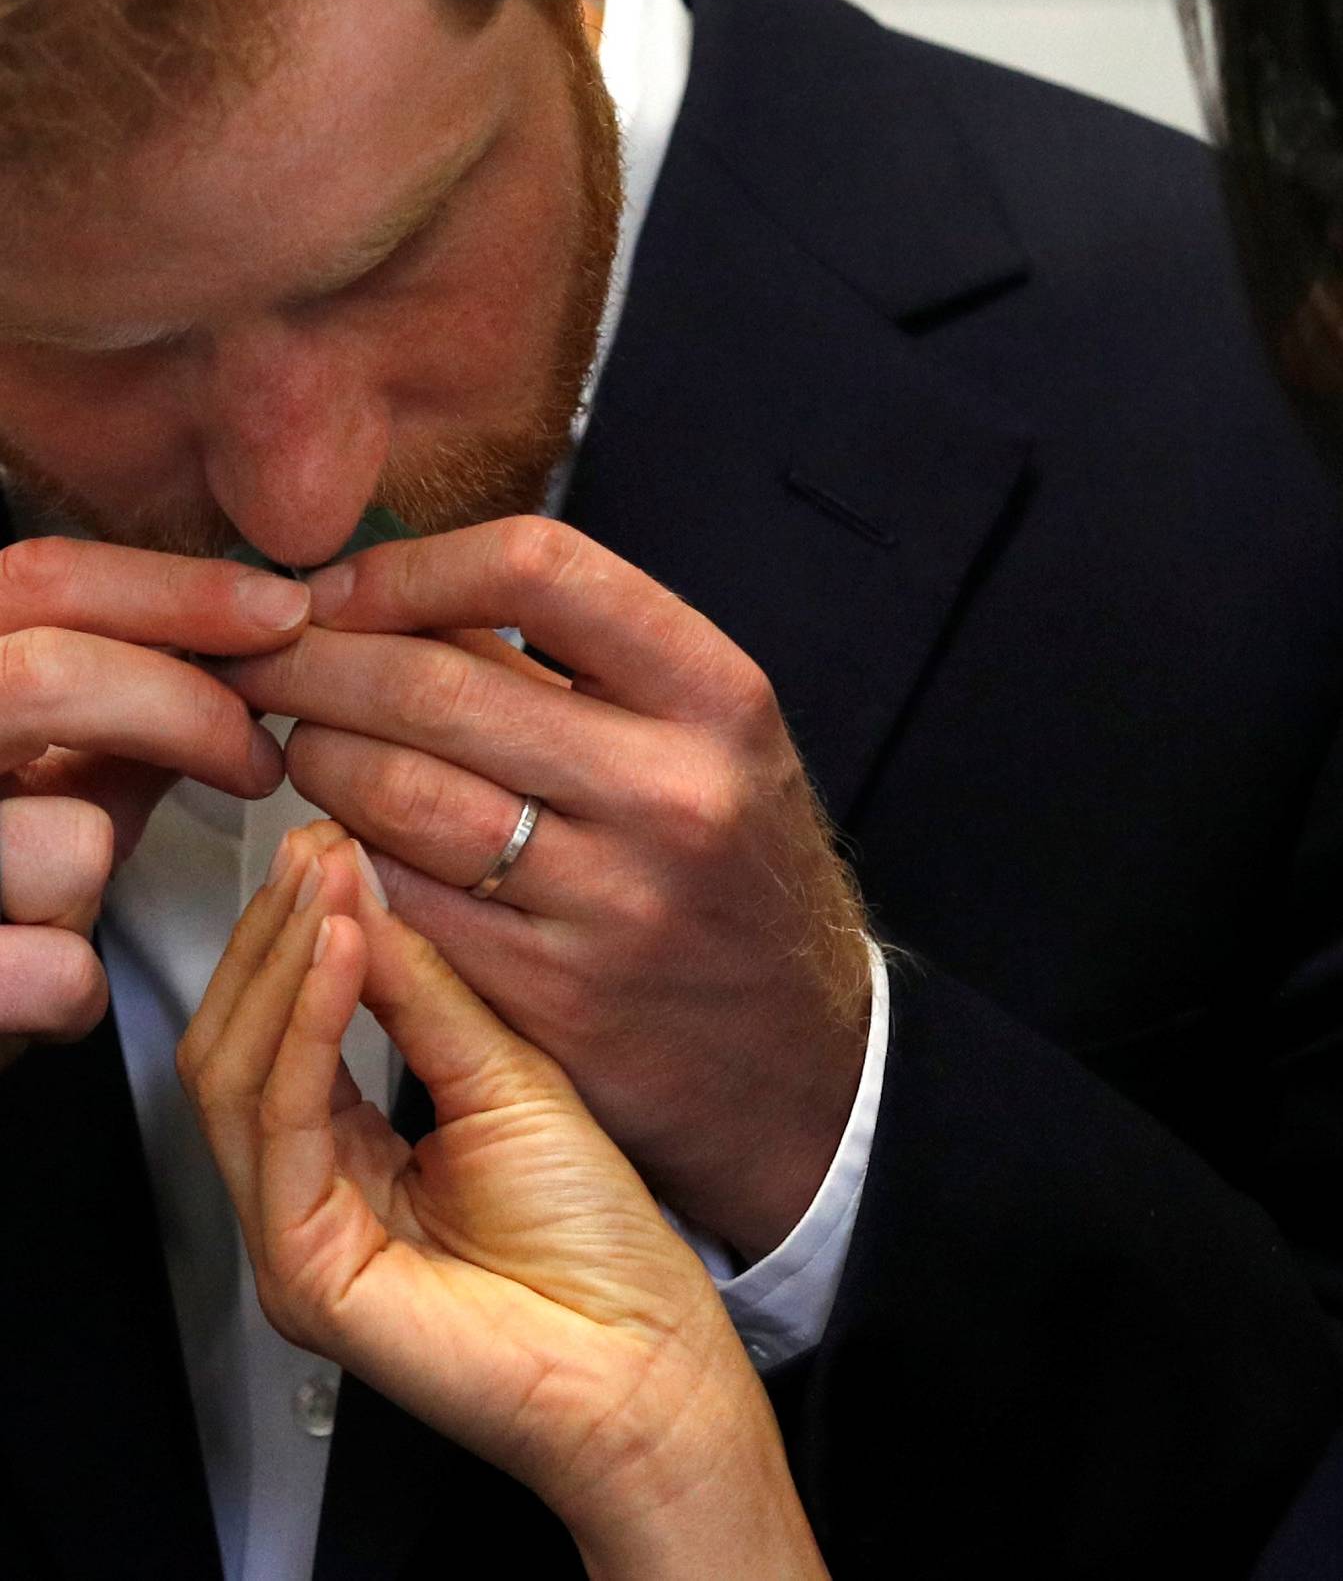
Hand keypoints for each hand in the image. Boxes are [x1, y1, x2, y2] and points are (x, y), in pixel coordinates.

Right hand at [0, 536, 309, 1069]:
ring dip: (98, 880)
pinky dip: (76, 986)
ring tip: (53, 905)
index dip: (173, 591)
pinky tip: (41, 982)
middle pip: (45, 676)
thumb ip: (128, 704)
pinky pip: (59, 970)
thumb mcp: (47, 771)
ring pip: (70, 841)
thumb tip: (256, 637)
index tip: (286, 613)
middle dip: (183, 710)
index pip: (39, 582)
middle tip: (261, 757)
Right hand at [178, 822, 827, 1580]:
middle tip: (315, 847)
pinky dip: (306, 1029)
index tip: (330, 839)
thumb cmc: (595, 1235)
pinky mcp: (305, 1271)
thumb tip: (365, 881)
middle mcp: (303, 1194)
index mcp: (344, 1150)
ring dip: (282, 964)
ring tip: (327, 882)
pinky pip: (281, 1130)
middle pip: (232, 1046)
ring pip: (235, 1078)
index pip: (276, 1026)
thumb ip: (426, 988)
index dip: (294, 929)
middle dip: (272, 935)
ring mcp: (295, 1236)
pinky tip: (342, 956)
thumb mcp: (503, 1070)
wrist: (643, 1352)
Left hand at [217, 519, 870, 1256]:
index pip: (540, 569)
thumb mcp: (696, 735)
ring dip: (317, 755)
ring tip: (303, 740)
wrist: (798, 1053)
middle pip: (439, 684)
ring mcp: (613, 904)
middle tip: (265, 656)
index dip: (412, 568)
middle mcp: (674, 793)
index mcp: (717, 696)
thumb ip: (560, 662)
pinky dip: (347, 858)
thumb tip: (388, 593)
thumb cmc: (727, 861)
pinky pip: (401, 900)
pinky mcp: (552, 998)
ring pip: (397, 796)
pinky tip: (343, 836)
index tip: (345, 587)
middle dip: (317, 660)